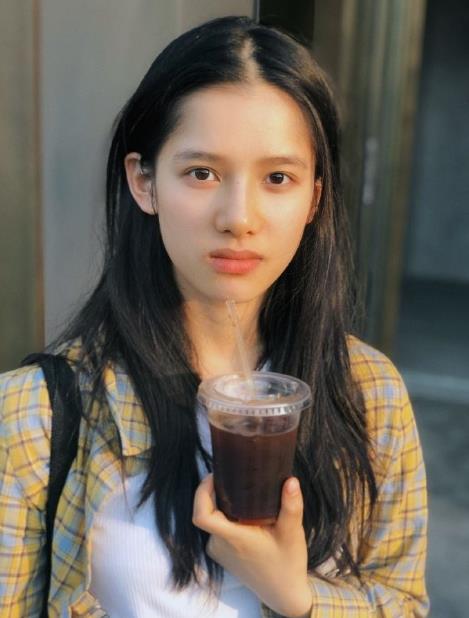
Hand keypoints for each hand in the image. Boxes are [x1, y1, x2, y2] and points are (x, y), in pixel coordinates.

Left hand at [192, 474, 312, 617]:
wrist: (283, 593)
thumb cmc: (287, 563)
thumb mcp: (292, 533)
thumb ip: (291, 506)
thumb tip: (291, 480)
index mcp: (233, 538)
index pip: (201, 516)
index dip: (202, 492)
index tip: (216, 476)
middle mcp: (220, 545)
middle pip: (205, 511)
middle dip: (214, 491)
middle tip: (234, 476)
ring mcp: (219, 550)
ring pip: (212, 518)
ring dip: (221, 503)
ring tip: (241, 489)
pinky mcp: (221, 553)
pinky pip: (216, 527)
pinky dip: (225, 515)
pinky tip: (243, 509)